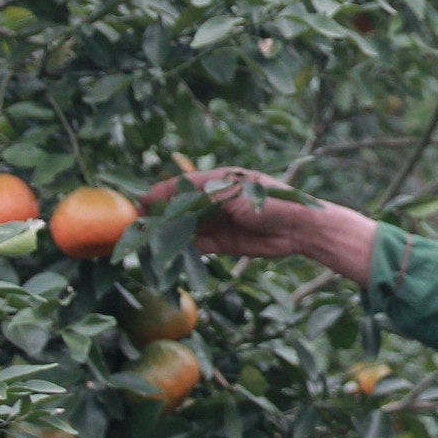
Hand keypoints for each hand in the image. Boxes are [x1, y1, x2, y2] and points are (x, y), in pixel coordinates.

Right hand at [142, 168, 377, 282]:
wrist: (300, 228)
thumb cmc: (271, 202)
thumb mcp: (236, 195)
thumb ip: (206, 198)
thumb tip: (175, 203)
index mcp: (218, 181)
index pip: (182, 186)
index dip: (160, 194)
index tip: (140, 204)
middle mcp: (214, 201)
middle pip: (180, 209)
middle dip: (160, 217)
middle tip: (138, 228)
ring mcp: (218, 222)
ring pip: (186, 229)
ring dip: (169, 237)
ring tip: (147, 245)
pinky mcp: (224, 243)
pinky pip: (198, 246)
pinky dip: (184, 251)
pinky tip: (169, 256)